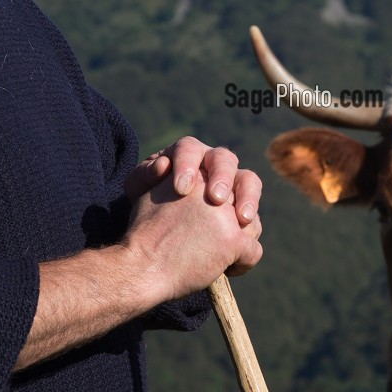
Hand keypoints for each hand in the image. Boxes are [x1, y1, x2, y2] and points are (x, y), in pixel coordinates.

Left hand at [123, 136, 261, 227]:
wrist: (158, 235)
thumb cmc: (149, 205)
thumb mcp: (139, 190)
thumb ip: (145, 176)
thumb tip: (162, 166)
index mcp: (187, 153)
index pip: (189, 149)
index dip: (187, 165)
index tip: (181, 188)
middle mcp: (212, 164)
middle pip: (224, 160)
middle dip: (222, 178)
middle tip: (217, 199)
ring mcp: (231, 185)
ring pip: (248, 180)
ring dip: (248, 197)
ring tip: (242, 219)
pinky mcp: (241, 209)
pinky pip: (253, 214)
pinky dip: (251, 227)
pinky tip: (242, 242)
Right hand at [123, 171, 264, 302]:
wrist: (140, 266)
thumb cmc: (143, 235)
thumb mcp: (156, 192)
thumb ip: (180, 182)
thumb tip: (177, 174)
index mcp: (196, 170)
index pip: (226, 164)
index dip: (230, 182)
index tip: (220, 200)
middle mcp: (212, 186)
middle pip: (248, 183)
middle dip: (249, 199)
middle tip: (242, 218)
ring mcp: (225, 214)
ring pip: (253, 223)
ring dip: (245, 238)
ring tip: (223, 253)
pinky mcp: (233, 240)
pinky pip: (253, 253)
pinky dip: (242, 265)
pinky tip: (225, 270)